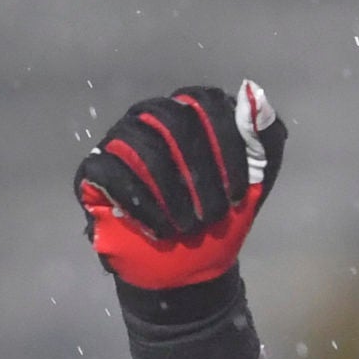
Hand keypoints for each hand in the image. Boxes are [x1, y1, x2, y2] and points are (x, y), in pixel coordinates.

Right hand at [76, 80, 285, 287]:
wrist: (189, 266)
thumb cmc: (221, 218)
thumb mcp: (256, 184)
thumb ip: (264, 140)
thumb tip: (253, 92)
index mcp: (190, 113)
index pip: (205, 101)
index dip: (227, 144)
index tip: (240, 192)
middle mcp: (151, 117)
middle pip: (173, 119)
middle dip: (201, 172)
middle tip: (214, 215)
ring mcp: (120, 141)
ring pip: (141, 144)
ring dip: (172, 192)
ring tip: (189, 227)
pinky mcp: (94, 170)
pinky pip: (111, 171)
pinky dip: (141, 203)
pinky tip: (161, 229)